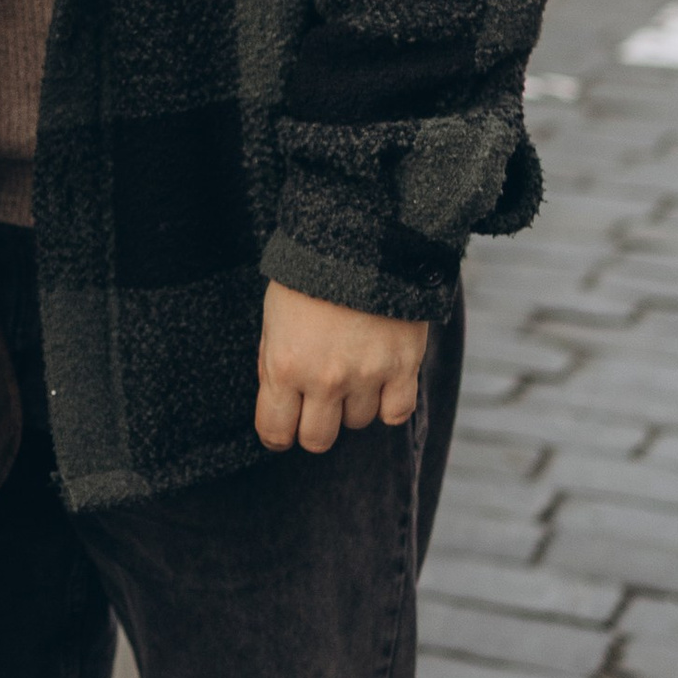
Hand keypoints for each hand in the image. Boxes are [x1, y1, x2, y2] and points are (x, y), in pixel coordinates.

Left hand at [255, 283, 429, 454]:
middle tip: (317, 407)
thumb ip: (274, 362)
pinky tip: (381, 385)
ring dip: (352, 405)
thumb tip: (278, 400)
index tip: (282, 431)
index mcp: (284, 366)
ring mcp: (366, 375)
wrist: (362, 238)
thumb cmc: (310, 274)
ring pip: (358, 422)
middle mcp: (324, 379)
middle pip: (318, 439)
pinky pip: (396, 414)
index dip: (276, 436)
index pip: (275, 431)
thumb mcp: (274, 317)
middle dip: (313, 427)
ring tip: (350, 372)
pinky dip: (388, 406)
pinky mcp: (403, 367)